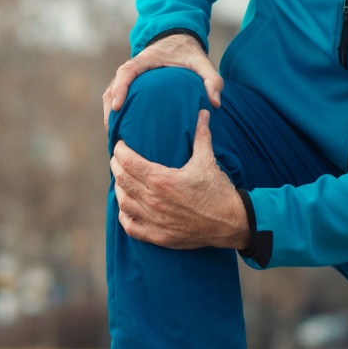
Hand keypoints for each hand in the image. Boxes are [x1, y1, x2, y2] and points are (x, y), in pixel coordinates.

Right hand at [101, 32, 223, 129]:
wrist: (178, 41)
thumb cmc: (188, 53)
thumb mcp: (203, 62)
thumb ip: (212, 80)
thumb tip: (215, 103)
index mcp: (145, 60)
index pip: (126, 72)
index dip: (119, 88)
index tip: (117, 106)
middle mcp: (132, 68)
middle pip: (112, 88)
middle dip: (109, 109)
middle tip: (113, 131)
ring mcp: (129, 78)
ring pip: (110, 95)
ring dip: (110, 114)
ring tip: (114, 137)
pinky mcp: (130, 85)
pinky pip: (116, 99)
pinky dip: (115, 114)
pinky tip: (121, 132)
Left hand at [111, 110, 248, 249]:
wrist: (231, 223)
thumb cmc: (218, 191)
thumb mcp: (208, 161)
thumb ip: (201, 135)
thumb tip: (202, 112)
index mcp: (162, 180)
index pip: (129, 162)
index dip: (120, 151)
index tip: (120, 145)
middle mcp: (154, 200)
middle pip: (122, 180)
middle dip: (116, 166)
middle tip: (117, 159)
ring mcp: (154, 220)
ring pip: (123, 202)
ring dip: (119, 189)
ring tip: (122, 180)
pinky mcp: (158, 236)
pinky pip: (130, 227)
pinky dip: (124, 216)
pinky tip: (126, 207)